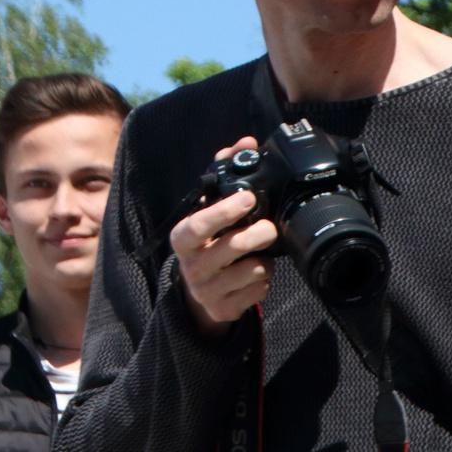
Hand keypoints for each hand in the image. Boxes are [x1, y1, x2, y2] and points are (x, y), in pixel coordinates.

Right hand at [171, 137, 276, 335]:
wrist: (199, 293)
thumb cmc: (207, 242)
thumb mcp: (207, 211)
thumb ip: (224, 173)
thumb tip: (246, 143)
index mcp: (182, 237)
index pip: (197, 224)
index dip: (223, 212)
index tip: (248, 198)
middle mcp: (190, 265)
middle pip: (233, 248)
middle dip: (258, 234)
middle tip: (268, 228)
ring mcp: (206, 290)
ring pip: (251, 270)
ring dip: (264, 259)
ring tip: (259, 253)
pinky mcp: (224, 309)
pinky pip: (259, 291)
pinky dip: (265, 280)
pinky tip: (255, 275)